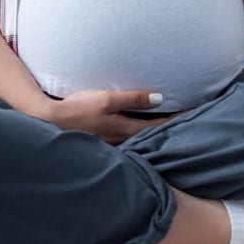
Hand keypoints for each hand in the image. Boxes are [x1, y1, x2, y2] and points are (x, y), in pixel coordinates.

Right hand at [35, 89, 183, 144]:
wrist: (49, 122)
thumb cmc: (77, 108)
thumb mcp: (106, 99)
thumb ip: (133, 99)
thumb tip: (160, 99)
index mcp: (125, 129)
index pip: (159, 126)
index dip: (177, 119)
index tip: (194, 112)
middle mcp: (122, 141)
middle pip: (153, 137)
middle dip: (171, 130)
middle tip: (190, 122)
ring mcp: (113, 145)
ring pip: (141, 140)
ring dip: (156, 134)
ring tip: (171, 128)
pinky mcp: (104, 143)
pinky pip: (129, 142)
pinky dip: (141, 137)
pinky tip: (143, 134)